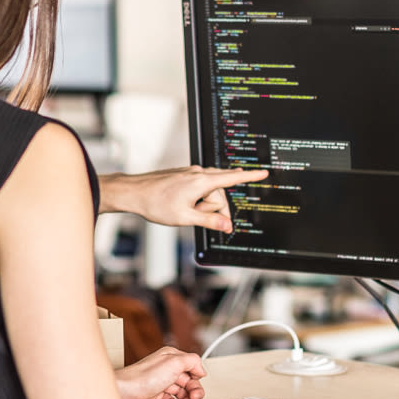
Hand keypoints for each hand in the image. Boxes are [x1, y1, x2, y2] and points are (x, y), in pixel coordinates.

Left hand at [98, 166, 267, 231]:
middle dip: (213, 207)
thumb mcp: (185, 218)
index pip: (232, 178)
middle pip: (220, 192)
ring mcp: (190, 173)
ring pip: (209, 191)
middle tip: (193, 214)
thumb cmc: (156, 204)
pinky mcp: (184, 175)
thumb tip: (227, 226)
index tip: (264, 172)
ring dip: (202, 204)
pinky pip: (199, 188)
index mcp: (201, 181)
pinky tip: (181, 202)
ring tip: (182, 208)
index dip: (250, 176)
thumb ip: (209, 221)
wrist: (133, 192)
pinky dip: (196, 199)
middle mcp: (198, 173)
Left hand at [115, 345, 206, 398]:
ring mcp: (159, 381)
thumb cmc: (143, 378)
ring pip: (179, 390)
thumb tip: (201, 369)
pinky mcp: (152, 394)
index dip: (197, 378)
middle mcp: (165, 368)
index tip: (195, 388)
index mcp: (170, 357)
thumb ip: (192, 361)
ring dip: (185, 398)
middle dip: (193, 390)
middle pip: (187, 379)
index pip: (192, 366)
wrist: (123, 394)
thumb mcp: (174, 362)